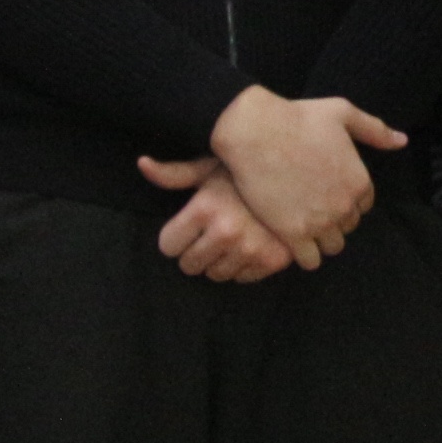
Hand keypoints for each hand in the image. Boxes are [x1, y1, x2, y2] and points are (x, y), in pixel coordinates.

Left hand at [138, 155, 292, 282]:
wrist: (299, 178)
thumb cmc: (246, 173)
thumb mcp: (209, 169)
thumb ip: (174, 173)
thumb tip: (142, 163)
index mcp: (205, 208)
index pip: (168, 246)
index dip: (176, 236)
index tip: (188, 228)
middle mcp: (226, 232)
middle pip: (189, 265)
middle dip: (194, 252)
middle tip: (210, 235)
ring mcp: (250, 249)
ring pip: (215, 275)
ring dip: (219, 261)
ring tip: (232, 238)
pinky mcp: (272, 261)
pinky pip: (242, 279)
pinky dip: (243, 266)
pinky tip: (250, 244)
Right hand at [207, 85, 402, 266]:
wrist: (255, 131)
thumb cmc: (298, 118)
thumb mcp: (343, 113)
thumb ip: (375, 130)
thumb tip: (402, 141)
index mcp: (359, 181)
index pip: (364, 206)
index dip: (347, 200)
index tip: (328, 193)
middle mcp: (344, 206)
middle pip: (348, 227)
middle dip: (334, 219)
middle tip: (312, 207)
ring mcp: (320, 222)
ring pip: (332, 247)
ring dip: (321, 239)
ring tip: (303, 225)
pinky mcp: (293, 234)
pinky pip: (310, 261)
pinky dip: (305, 255)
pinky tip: (292, 241)